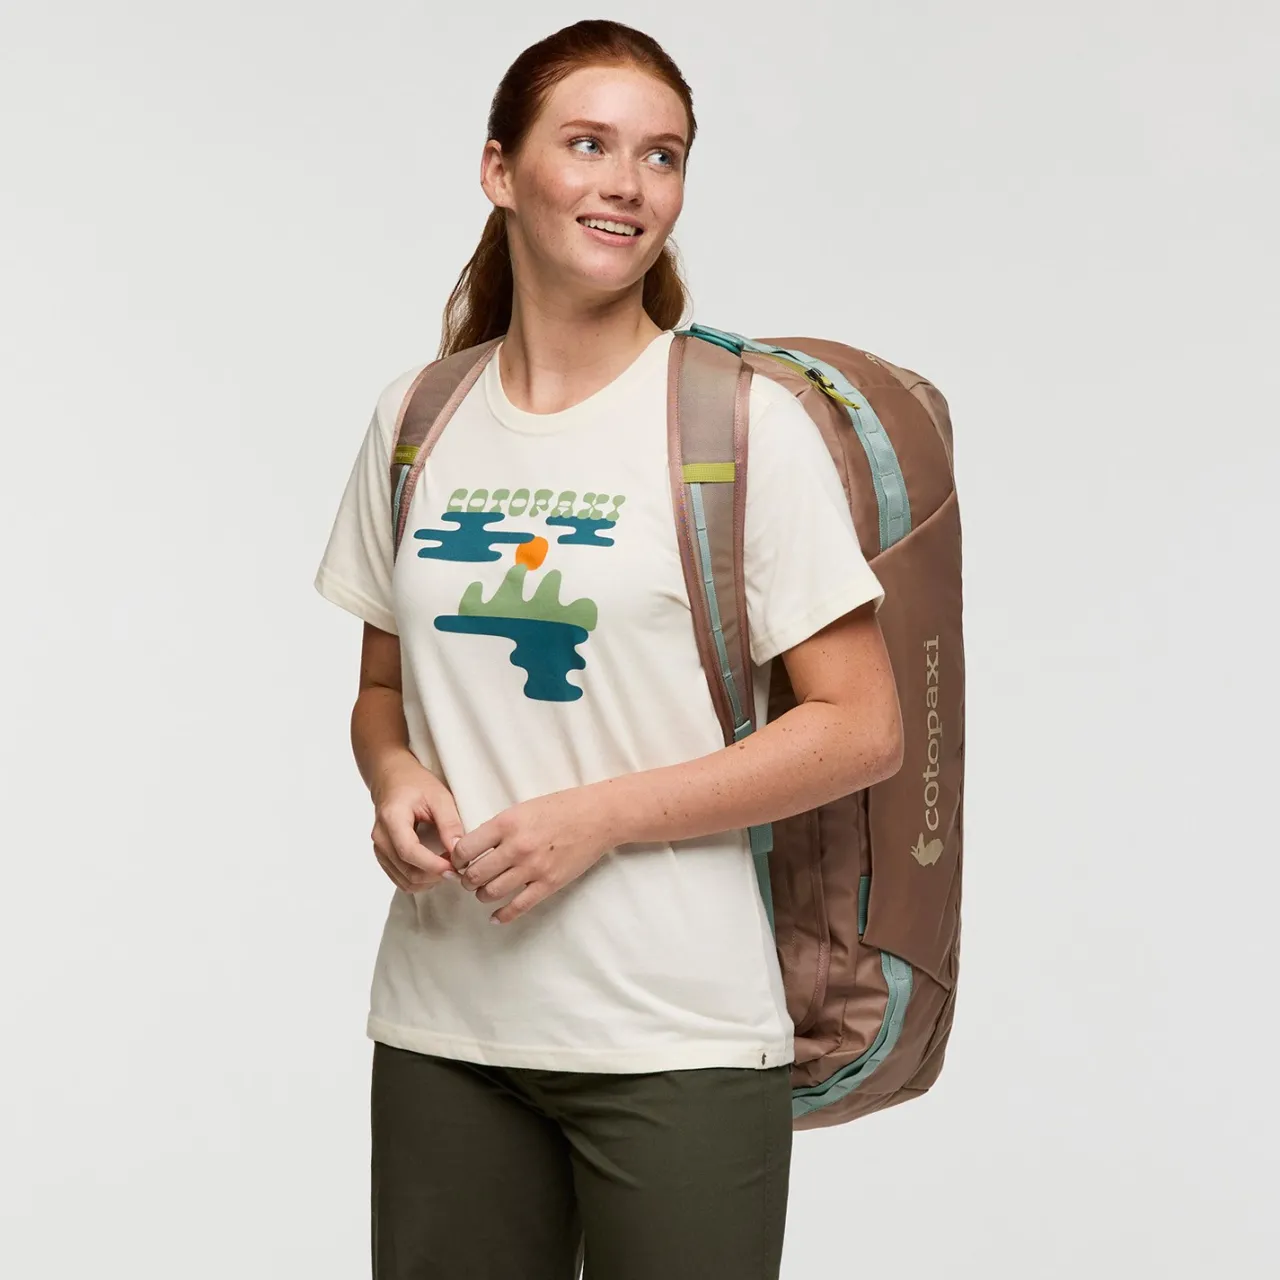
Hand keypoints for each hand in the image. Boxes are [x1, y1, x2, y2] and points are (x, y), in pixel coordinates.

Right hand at [371, 762, 465, 893]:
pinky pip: (401, 879)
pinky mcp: (384, 857)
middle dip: (435, 874)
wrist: (393, 780)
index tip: (454, 868)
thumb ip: (449, 822)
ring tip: (448, 865)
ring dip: (429, 880)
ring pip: (405, 880)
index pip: (409, 851)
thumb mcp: (439, 796)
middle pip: (407, 871)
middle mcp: (380, 837)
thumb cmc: (415, 784)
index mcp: (392, 818)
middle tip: (458, 866)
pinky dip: (421, 880)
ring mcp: (380, 850)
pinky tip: (435, 867)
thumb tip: (458, 850)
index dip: (432, 864)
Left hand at [450, 787, 616, 924]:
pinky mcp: (549, 884)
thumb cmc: (560, 808)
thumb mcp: (522, 809)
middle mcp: (516, 847)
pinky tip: (495, 916)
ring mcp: (533, 868)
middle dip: (467, 879)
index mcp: (506, 824)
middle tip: (470, 878)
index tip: (459, 861)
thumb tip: (472, 849)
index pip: (464, 849)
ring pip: (491, 892)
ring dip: (482, 895)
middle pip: (475, 875)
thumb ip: (498, 828)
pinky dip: (501, 915)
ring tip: (484, 890)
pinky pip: (518, 907)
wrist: (598, 816)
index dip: (456, 858)